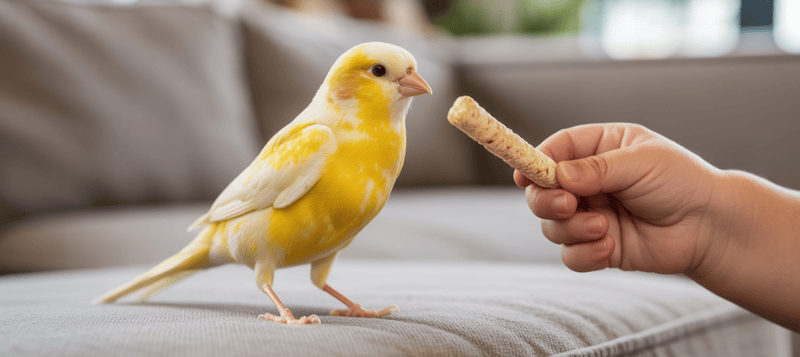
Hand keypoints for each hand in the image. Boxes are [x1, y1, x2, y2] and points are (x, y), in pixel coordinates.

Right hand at [515, 124, 721, 274]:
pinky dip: (584, 254)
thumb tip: (557, 175)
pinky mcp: (598, 246)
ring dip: (571, 228)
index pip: (555, 151)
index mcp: (600, 149)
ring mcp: (592, 215)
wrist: (711, 228)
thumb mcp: (640, 162)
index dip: (535, 163)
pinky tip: (609, 247)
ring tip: (603, 227)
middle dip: (546, 200)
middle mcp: (590, 182)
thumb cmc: (682, 183)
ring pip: (552, 225)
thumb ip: (595, 168)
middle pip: (542, 191)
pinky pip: (570, 255)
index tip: (524, 176)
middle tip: (567, 206)